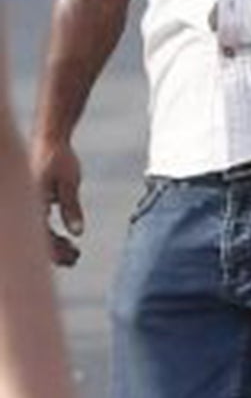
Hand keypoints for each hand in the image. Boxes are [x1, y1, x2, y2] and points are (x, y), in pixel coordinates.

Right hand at [32, 138, 83, 267]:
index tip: (73, 256)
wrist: (50, 139)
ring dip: (53, 246)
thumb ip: (71, 207)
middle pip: (35, 238)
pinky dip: (52, 236)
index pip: (39, 234)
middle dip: (54, 252)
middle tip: (76, 258)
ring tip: (75, 253)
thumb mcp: (69, 182)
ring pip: (36, 234)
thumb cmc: (59, 159)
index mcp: (31, 201)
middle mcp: (26, 204)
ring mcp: (27, 204)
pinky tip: (68, 240)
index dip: (53, 250)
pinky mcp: (33, 202)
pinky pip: (38, 226)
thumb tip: (77, 233)